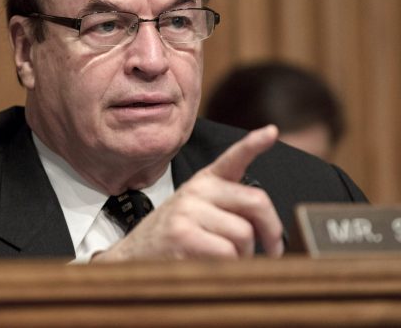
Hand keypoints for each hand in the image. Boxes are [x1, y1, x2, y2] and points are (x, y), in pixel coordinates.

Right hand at [92, 125, 284, 261]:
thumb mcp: (196, 215)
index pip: (233, 158)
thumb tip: (269, 230)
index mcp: (204, 182)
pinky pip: (227, 252)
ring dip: (244, 257)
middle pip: (256, 201)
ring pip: (244, 233)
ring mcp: (188, 209)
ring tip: (225, 263)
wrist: (127, 261)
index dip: (254, 144)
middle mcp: (197, 189)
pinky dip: (230, 269)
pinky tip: (212, 268)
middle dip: (272, 231)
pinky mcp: (182, 234)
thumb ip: (227, 211)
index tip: (271, 131)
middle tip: (273, 251)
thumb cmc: (170, 242)